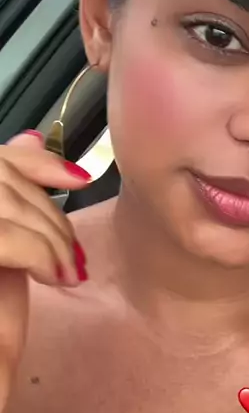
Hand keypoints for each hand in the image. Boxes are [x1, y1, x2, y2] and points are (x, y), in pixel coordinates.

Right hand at [0, 131, 91, 412]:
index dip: (33, 160)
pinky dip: (38, 252)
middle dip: (48, 210)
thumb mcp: (3, 252)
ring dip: (48, 234)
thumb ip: (11, 203)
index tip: (76, 177)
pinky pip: (3, 239)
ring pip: (1, 203)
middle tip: (72, 250)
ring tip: (67, 269)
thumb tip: (29, 138)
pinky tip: (56, 274)